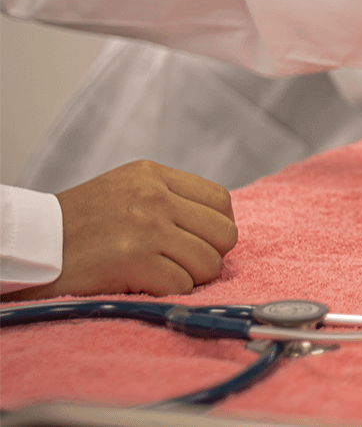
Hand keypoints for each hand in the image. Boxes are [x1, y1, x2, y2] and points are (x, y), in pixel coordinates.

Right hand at [2, 161, 236, 299]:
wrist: (29, 243)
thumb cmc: (79, 224)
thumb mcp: (126, 190)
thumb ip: (170, 198)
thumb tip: (217, 226)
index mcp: (154, 176)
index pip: (221, 201)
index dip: (215, 228)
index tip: (195, 241)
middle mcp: (154, 197)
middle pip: (224, 234)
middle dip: (209, 256)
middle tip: (180, 263)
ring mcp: (146, 227)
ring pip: (210, 263)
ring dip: (190, 277)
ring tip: (159, 273)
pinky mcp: (134, 259)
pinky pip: (183, 285)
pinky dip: (168, 292)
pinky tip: (142, 284)